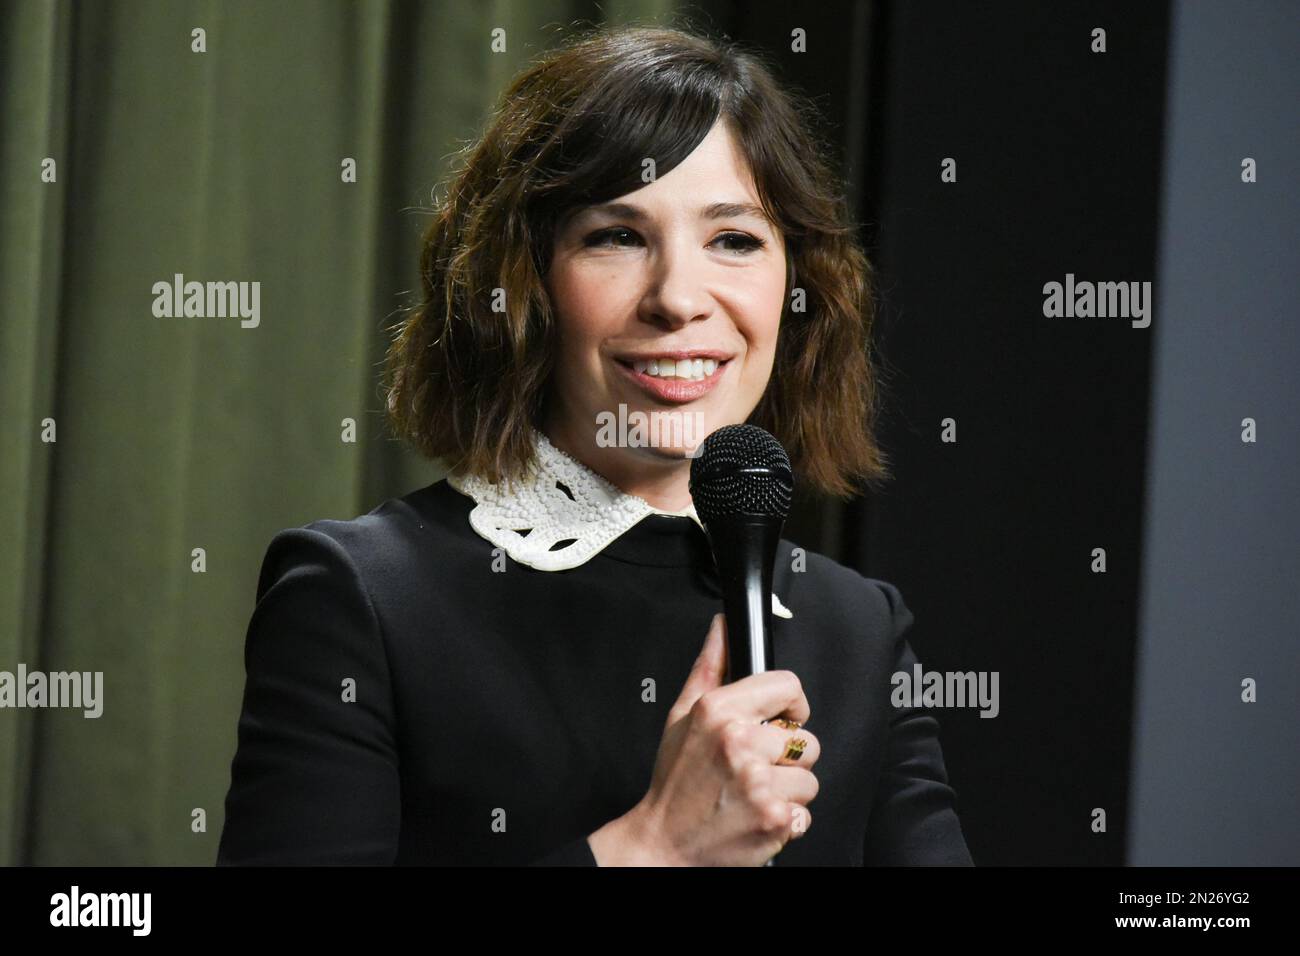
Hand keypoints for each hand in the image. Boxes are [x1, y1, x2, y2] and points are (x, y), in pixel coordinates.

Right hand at [596, 613, 820, 865]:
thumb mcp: (681, 716)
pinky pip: (805, 813)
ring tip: (753, 795)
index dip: (791, 705)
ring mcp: (759, 782)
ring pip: (809, 779)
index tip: (782, 720)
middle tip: (754, 769)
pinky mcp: (774, 818)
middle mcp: (740, 742)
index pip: (788, 686)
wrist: (663, 844)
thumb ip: (709, 667)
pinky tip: (757, 816)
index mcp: (719, 710)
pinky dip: (787, 820)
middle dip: (786, 757)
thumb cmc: (675, 783)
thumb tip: (723, 627)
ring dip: (788, 791)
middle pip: (807, 738)